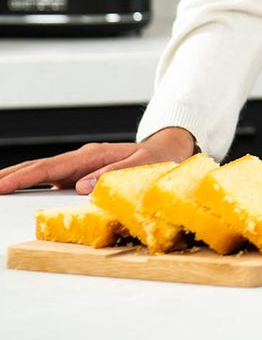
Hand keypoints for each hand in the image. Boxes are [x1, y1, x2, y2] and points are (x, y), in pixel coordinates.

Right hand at [0, 126, 196, 195]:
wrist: (167, 150)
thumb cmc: (156, 159)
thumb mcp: (140, 166)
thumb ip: (112, 174)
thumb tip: (81, 186)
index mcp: (92, 155)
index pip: (51, 167)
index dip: (25, 177)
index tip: (0, 184)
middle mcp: (82, 158)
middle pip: (40, 166)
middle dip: (12, 175)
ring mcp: (80, 165)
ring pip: (43, 171)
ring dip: (18, 178)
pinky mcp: (81, 173)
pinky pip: (52, 178)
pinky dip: (33, 182)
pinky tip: (19, 190)